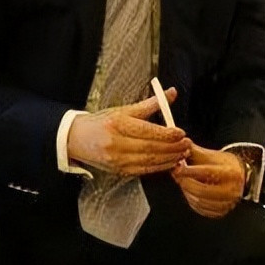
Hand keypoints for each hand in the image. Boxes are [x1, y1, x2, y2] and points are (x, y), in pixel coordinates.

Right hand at [67, 89, 189, 175]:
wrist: (76, 139)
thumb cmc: (103, 122)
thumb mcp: (125, 109)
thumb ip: (151, 103)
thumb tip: (171, 93)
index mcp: (118, 124)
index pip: (147, 131)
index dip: (166, 134)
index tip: (181, 133)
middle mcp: (116, 143)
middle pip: (150, 148)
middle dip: (172, 148)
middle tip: (187, 145)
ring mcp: (117, 159)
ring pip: (148, 161)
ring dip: (169, 159)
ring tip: (183, 154)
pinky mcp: (118, 171)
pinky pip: (143, 171)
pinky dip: (159, 168)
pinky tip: (170, 163)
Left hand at [170, 145, 246, 218]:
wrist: (240, 176)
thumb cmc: (224, 165)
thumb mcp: (211, 155)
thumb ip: (194, 150)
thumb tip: (180, 144)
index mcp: (230, 173)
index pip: (206, 172)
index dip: (189, 171)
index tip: (177, 168)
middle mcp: (231, 189)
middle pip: (201, 190)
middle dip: (185, 183)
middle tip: (177, 175)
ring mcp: (227, 203)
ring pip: (199, 201)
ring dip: (187, 192)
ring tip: (184, 182)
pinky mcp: (222, 212)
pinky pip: (201, 209)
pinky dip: (193, 201)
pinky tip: (191, 193)